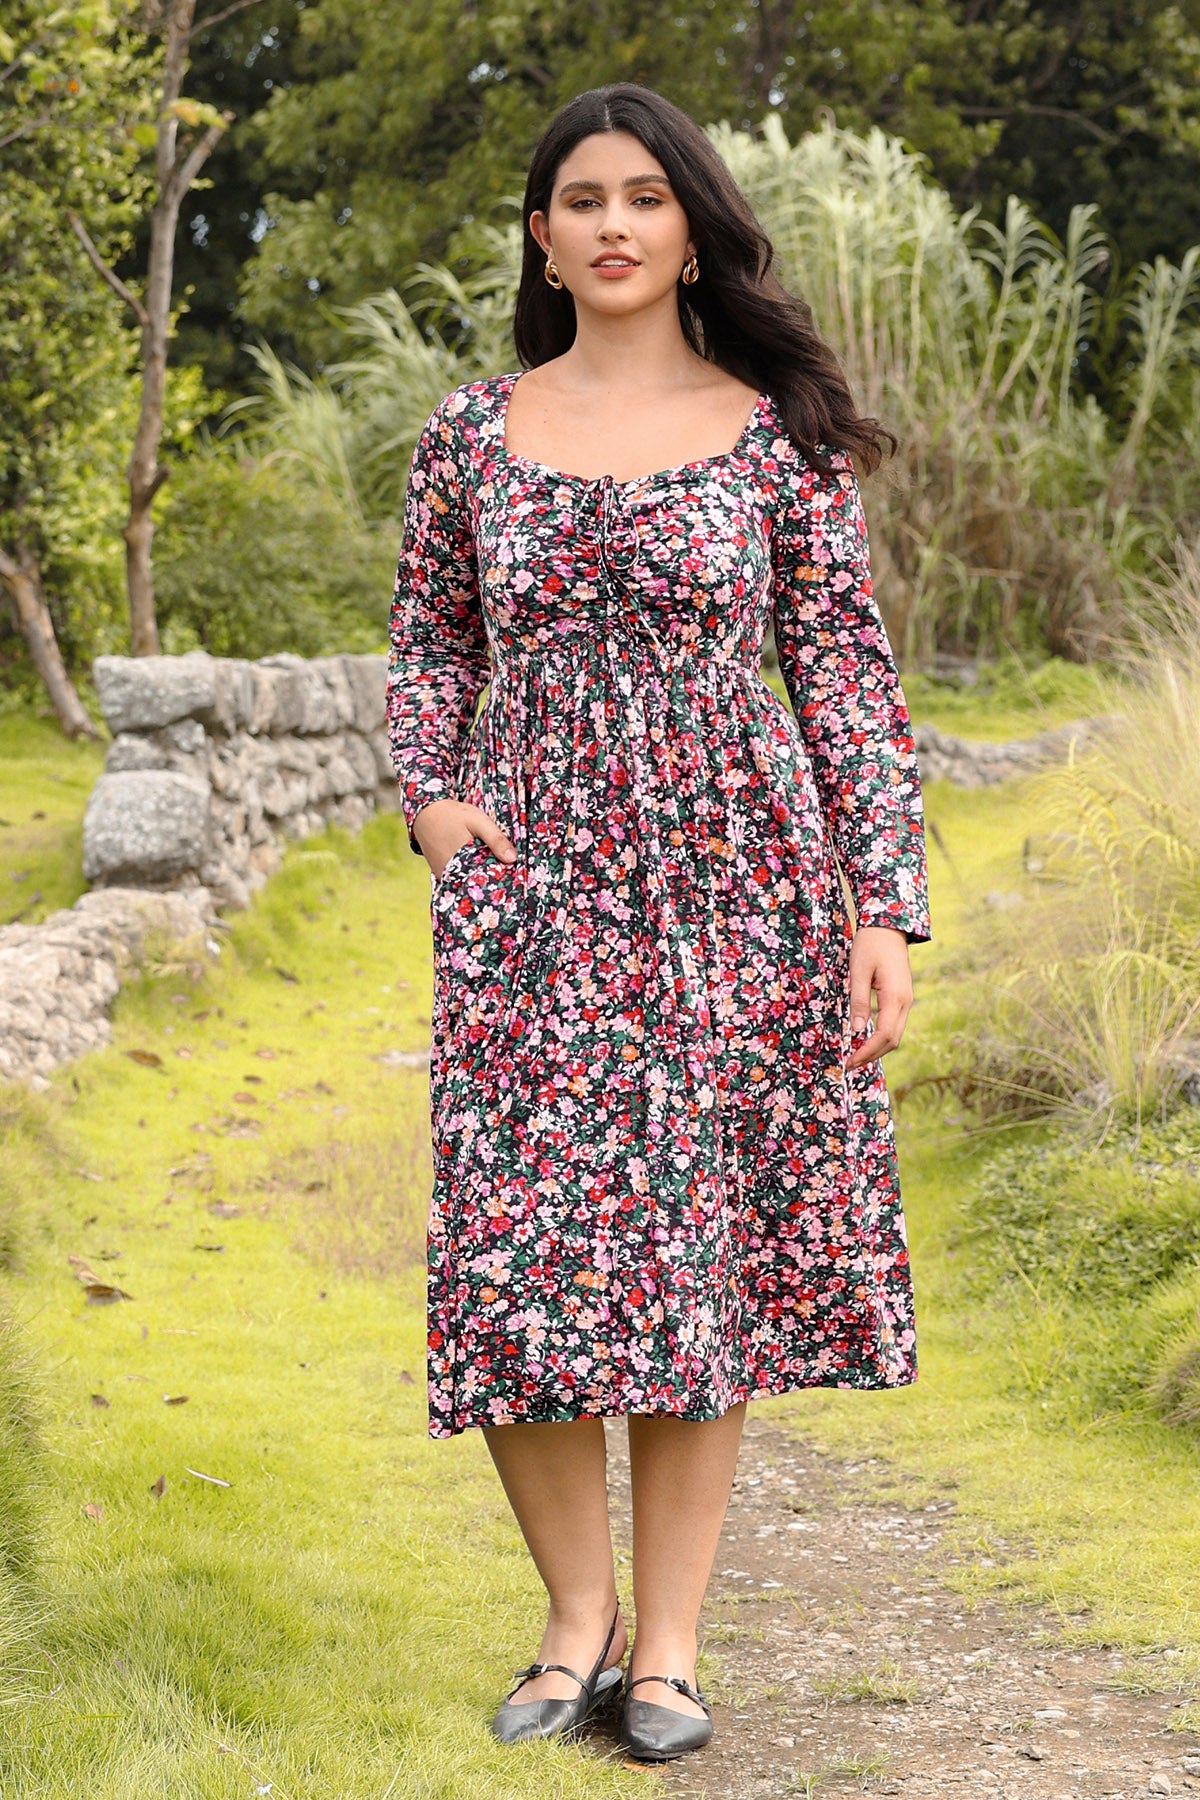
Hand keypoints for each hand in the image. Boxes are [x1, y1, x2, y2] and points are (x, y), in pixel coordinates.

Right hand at [413, 799, 517, 881]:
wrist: (425, 813)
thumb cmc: (453, 815)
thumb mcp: (478, 822)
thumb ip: (495, 839)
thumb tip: (513, 859)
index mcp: (465, 862)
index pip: (488, 880)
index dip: (501, 879)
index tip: (513, 877)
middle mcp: (452, 874)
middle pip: (477, 884)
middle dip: (490, 880)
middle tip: (505, 875)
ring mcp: (444, 876)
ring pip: (467, 882)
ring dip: (478, 877)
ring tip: (491, 869)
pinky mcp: (440, 874)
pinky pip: (457, 879)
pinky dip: (467, 875)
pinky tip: (475, 866)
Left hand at [844, 925, 912, 1070]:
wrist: (888, 927)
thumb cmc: (870, 945)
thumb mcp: (858, 971)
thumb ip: (859, 1001)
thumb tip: (856, 1030)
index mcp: (895, 997)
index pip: (884, 1035)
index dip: (867, 1052)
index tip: (850, 1060)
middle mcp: (905, 1002)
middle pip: (892, 1040)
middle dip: (872, 1055)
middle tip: (849, 1063)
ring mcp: (906, 1000)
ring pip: (895, 1034)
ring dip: (877, 1048)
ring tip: (855, 1055)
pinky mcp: (902, 997)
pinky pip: (894, 1024)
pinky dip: (881, 1037)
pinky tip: (865, 1038)